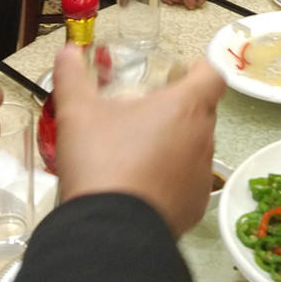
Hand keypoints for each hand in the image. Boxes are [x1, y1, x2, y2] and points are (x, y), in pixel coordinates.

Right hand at [52, 43, 226, 236]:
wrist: (110, 230)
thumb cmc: (100, 161)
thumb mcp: (76, 112)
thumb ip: (72, 76)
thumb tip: (67, 50)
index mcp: (185, 107)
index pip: (213, 75)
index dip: (199, 70)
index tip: (180, 72)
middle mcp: (203, 138)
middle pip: (203, 111)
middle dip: (179, 107)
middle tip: (146, 112)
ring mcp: (202, 175)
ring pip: (195, 146)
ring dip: (175, 142)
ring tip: (139, 150)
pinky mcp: (195, 206)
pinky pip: (188, 181)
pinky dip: (171, 177)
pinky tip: (141, 184)